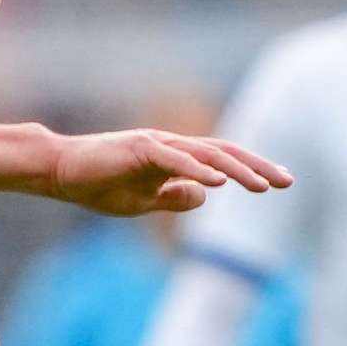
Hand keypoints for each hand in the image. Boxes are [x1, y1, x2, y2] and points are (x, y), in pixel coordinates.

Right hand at [31, 128, 287, 219]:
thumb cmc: (97, 185)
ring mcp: (156, 144)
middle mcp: (172, 145)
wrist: (59, 172)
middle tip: (287, 182)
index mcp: (175, 157)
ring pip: (205, 155)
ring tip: (261, 186)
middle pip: (224, 153)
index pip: (223, 160)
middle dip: (257, 166)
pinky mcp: (139, 149)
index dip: (252, 169)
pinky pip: (175, 160)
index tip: (279, 182)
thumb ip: (174, 197)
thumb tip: (205, 197)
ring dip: (237, 170)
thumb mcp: (143, 201)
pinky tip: (219, 183)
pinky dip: (198, 170)